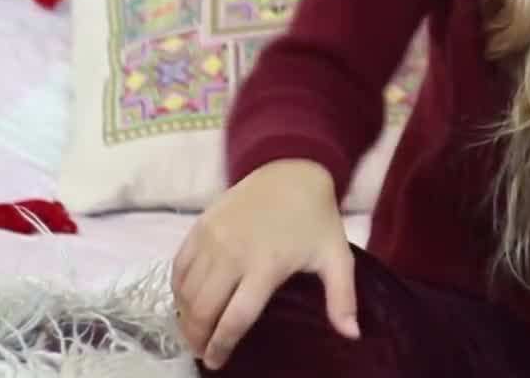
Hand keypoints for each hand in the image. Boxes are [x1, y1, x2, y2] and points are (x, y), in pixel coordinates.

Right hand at [171, 159, 359, 369]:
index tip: (216, 363)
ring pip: (186, 290)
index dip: (222, 345)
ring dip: (184, 317)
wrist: (292, 171)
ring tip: (192, 333)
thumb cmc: (316, 220)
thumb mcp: (336, 257)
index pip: (235, 318)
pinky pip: (178, 265)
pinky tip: (184, 302)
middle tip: (200, 352)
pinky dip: (177, 289)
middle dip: (198, 337)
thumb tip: (352, 335)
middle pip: (204, 309)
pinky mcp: (200, 226)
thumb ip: (342, 298)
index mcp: (266, 266)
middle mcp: (233, 254)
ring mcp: (213, 238)